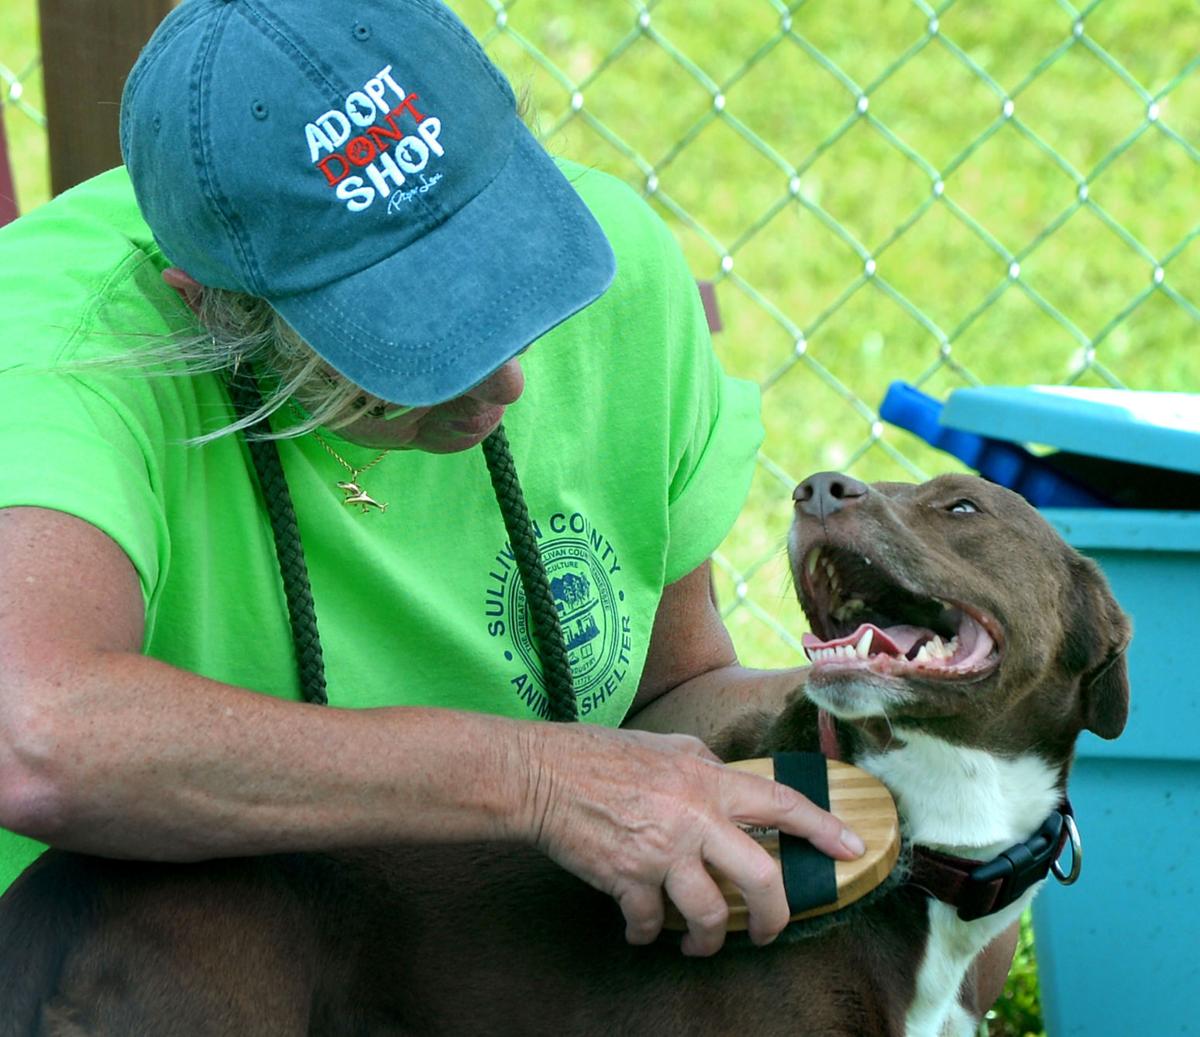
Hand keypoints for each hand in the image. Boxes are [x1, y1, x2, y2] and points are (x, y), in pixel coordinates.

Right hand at [512, 724, 864, 955]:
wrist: (542, 776)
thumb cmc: (599, 755)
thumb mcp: (664, 745)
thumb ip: (702, 763)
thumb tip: (726, 777)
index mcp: (706, 779)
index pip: (780, 803)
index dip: (822, 828)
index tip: (851, 847)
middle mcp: (693, 817)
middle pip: (760, 878)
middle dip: (775, 915)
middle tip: (771, 929)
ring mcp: (661, 852)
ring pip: (710, 915)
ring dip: (708, 940)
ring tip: (697, 943)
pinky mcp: (628, 880)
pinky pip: (651, 924)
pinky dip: (648, 934)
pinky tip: (642, 930)